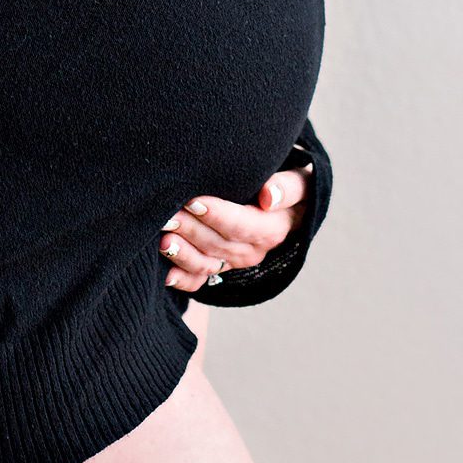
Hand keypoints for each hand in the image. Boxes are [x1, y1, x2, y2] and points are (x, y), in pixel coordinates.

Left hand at [158, 162, 314, 289]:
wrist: (289, 204)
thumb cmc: (290, 186)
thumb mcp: (300, 182)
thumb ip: (289, 188)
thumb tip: (269, 197)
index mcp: (272, 229)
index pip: (241, 225)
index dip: (216, 214)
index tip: (192, 200)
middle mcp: (253, 250)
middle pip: (218, 243)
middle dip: (190, 230)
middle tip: (166, 214)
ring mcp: (236, 261)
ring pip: (207, 262)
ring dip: (183, 254)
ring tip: (161, 240)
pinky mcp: (223, 265)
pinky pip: (202, 279)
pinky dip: (184, 280)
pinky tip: (166, 276)